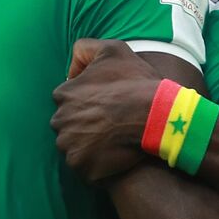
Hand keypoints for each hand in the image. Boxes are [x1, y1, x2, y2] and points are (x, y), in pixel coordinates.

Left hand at [51, 39, 163, 183]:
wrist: (158, 115)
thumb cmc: (137, 82)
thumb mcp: (112, 49)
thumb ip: (84, 49)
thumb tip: (71, 69)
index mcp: (63, 95)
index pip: (68, 101)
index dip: (88, 103)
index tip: (106, 106)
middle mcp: (60, 122)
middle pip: (69, 126)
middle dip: (85, 125)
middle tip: (111, 124)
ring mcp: (70, 148)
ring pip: (75, 148)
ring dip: (90, 146)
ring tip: (114, 141)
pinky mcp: (84, 169)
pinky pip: (86, 169)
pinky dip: (98, 165)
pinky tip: (116, 155)